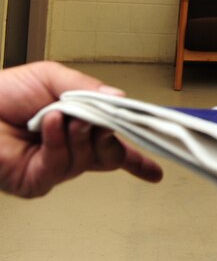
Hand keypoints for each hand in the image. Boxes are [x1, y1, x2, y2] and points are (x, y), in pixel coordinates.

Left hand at [0, 61, 162, 197]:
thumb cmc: (2, 93)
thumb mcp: (53, 78)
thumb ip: (89, 88)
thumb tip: (121, 99)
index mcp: (78, 128)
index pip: (112, 146)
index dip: (138, 160)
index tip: (156, 172)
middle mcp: (70, 151)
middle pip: (112, 155)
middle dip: (112, 136)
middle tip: (101, 120)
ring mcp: (56, 168)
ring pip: (91, 159)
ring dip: (79, 133)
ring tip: (59, 115)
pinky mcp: (37, 182)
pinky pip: (62, 165)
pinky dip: (57, 142)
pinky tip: (46, 125)